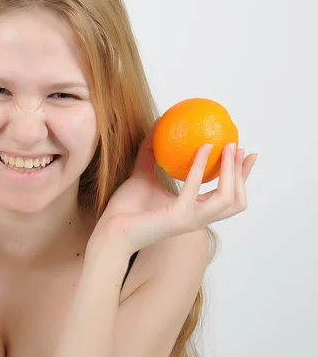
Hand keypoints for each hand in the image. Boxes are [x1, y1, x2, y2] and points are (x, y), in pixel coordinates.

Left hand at [87, 120, 257, 256]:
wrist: (110, 230)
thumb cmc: (125, 208)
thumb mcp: (142, 174)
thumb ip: (151, 154)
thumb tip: (156, 126)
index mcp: (193, 211)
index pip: (227, 196)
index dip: (241, 176)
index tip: (245, 153)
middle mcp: (196, 218)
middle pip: (235, 200)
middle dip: (243, 175)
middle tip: (239, 148)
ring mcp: (189, 220)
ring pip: (227, 199)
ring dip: (231, 172)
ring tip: (226, 148)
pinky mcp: (177, 217)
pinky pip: (195, 190)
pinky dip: (201, 169)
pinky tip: (202, 149)